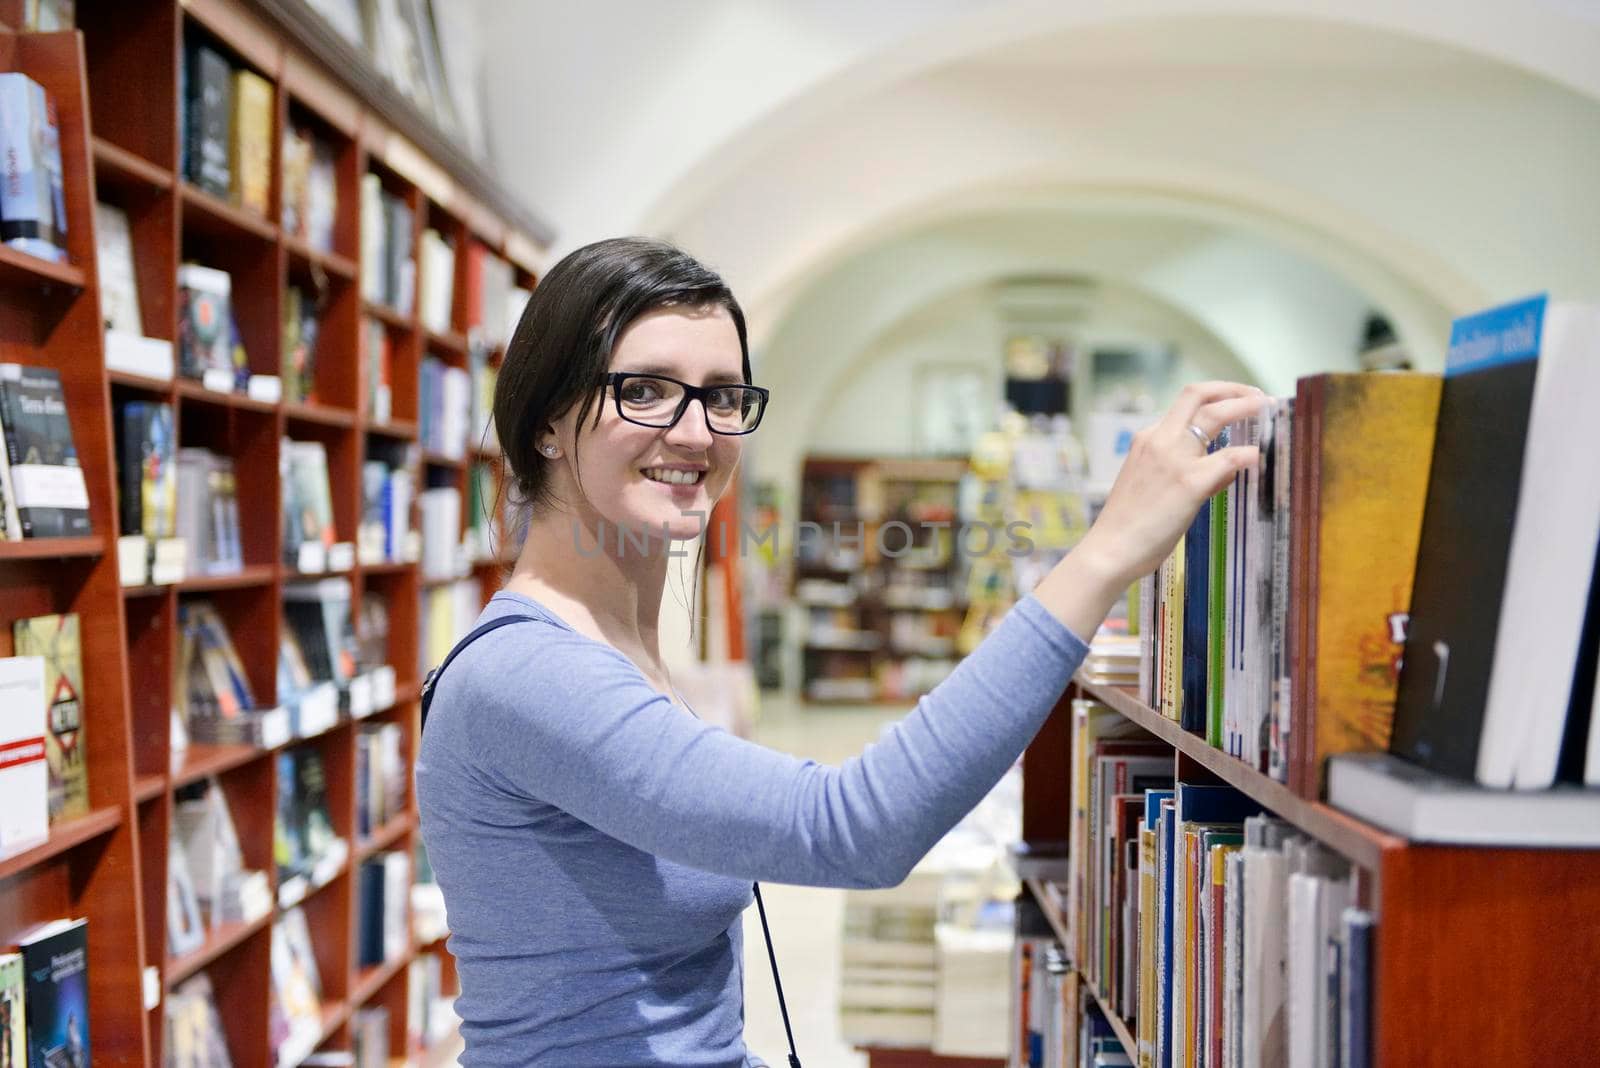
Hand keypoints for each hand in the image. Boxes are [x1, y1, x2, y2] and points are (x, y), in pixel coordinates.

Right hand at [1032, 382, 1265, 638]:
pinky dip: (1250, 454)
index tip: (1236, 398)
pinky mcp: (1189, 484)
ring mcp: (1174, 459)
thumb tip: (1228, 466)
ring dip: (1246, 407)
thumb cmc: (1129, 526)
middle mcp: (1159, 440)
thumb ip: (1188, 471)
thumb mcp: (1152, 486)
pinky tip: (1261, 457)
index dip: (1214, 395)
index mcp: (1147, 439)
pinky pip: (1229, 459)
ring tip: (1269, 409)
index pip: (1184, 404)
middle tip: (1260, 396)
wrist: (1109, 550)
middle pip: (1198, 395)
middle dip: (1233, 389)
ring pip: (1215, 415)